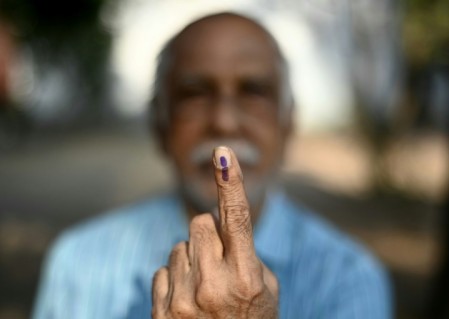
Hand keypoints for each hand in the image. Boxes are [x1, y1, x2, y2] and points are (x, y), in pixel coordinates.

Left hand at [152, 146, 278, 317]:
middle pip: (199, 223)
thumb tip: (216, 224)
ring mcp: (183, 301)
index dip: (231, 183)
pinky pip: (162, 270)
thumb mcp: (265, 290)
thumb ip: (245, 254)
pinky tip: (187, 302)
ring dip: (192, 259)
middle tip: (219, 260)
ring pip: (179, 246)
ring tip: (204, 289)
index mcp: (247, 278)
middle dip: (209, 234)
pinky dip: (175, 279)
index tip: (222, 153)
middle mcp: (213, 286)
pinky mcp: (161, 312)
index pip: (238, 219)